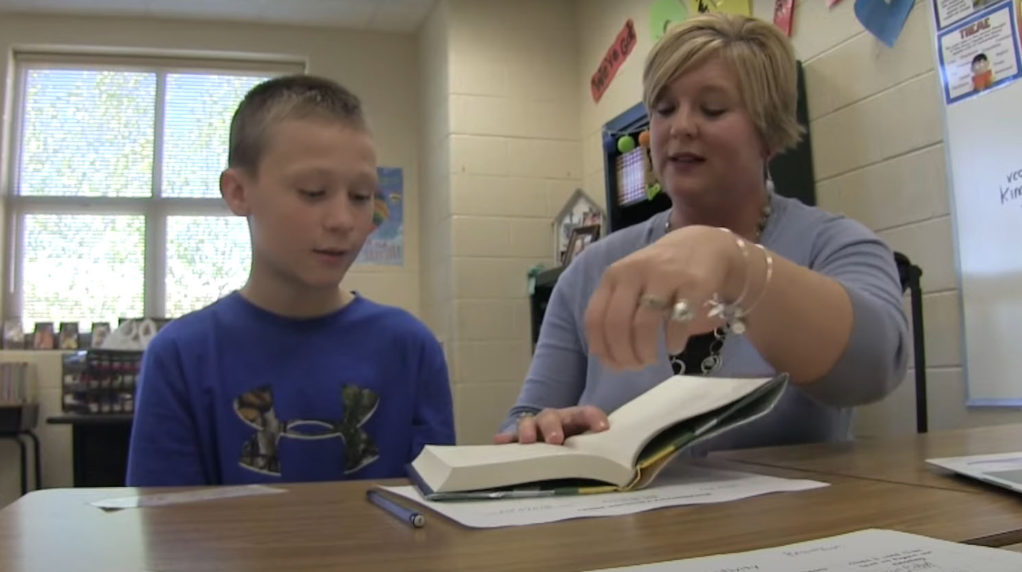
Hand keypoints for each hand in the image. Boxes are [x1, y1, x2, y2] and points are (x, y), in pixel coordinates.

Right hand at [493, 406, 609, 444]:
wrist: (556, 437)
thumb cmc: (576, 444)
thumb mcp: (589, 443)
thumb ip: (600, 450)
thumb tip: (617, 467)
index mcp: (575, 418)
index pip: (587, 412)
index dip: (594, 418)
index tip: (603, 428)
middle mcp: (554, 419)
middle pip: (552, 416)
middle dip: (553, 427)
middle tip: (555, 440)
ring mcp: (535, 427)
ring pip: (529, 422)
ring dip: (528, 431)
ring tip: (527, 441)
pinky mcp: (519, 438)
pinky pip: (510, 437)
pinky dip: (506, 439)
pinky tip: (500, 442)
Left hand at [583, 225, 745, 370]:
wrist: (704, 245)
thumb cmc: (660, 271)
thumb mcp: (631, 282)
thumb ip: (616, 312)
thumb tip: (607, 357)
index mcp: (613, 275)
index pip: (595, 318)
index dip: (602, 348)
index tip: (614, 365)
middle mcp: (634, 273)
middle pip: (617, 324)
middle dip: (623, 354)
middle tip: (636, 366)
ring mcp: (663, 276)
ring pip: (644, 325)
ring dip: (645, 351)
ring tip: (651, 359)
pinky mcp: (692, 283)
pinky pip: (677, 321)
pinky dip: (673, 342)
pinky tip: (674, 346)